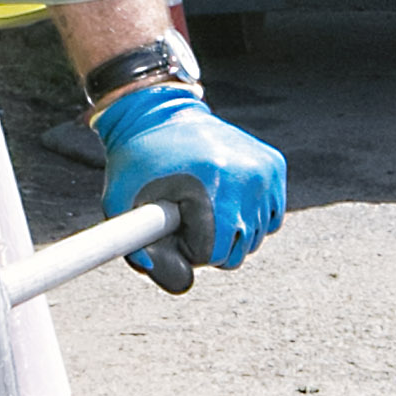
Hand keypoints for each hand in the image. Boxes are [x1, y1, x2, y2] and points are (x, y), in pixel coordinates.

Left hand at [97, 83, 286, 293]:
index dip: (186, 248)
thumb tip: (181, 283)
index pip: (211, 254)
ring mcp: (264, 170)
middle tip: (188, 219)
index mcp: (210, 186)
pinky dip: (250, 217)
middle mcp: (246, 177)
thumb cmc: (138, 163)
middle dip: (211, 246)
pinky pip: (271, 217)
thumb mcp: (121, 205)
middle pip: (238, 251)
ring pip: (256, 237)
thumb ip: (142, 252)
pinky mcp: (275, 165)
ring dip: (231, 232)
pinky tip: (226, 199)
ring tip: (205, 205)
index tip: (172, 226)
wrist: (161, 112)